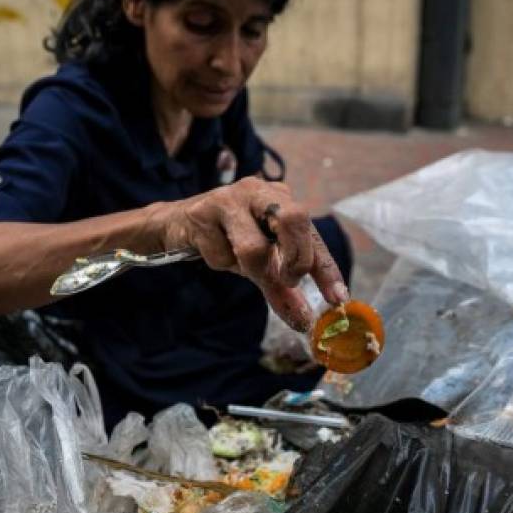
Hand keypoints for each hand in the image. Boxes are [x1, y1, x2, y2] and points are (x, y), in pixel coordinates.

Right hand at [151, 176, 348, 331]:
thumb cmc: (227, 239)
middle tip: (289, 281)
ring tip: (238, 263)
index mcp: (281, 198)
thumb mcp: (260, 261)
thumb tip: (304, 321)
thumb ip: (282, 285)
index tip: (337, 298)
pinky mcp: (202, 213)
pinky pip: (220, 256)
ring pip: (254, 249)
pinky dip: (220, 264)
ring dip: (249, 270)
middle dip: (295, 259)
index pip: (312, 232)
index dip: (326, 266)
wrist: (175, 223)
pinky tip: (212, 249)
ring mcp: (229, 199)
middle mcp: (260, 192)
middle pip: (294, 219)